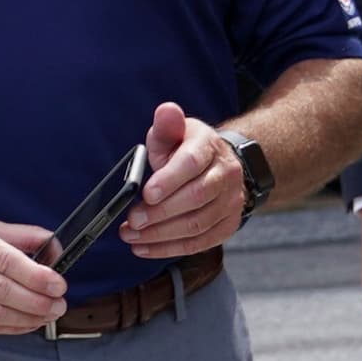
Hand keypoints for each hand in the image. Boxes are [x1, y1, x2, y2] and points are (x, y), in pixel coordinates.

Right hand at [0, 217, 70, 333]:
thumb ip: (18, 236)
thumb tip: (53, 246)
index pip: (5, 260)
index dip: (35, 275)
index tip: (58, 283)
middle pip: (1, 291)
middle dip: (36, 301)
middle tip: (58, 303)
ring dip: (27, 318)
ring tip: (48, 314)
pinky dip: (9, 328)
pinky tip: (26, 323)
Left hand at [120, 102, 249, 260]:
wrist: (219, 165)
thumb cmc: (187, 148)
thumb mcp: (174, 131)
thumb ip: (166, 125)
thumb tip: (166, 111)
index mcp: (209, 147)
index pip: (191, 163)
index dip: (169, 180)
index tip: (146, 193)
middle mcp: (225, 175)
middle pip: (195, 198)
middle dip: (160, 212)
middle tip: (132, 220)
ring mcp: (230, 202)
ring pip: (197, 225)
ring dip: (161, 235)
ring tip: (131, 235)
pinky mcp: (227, 225)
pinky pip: (200, 243)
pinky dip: (170, 249)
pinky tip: (144, 247)